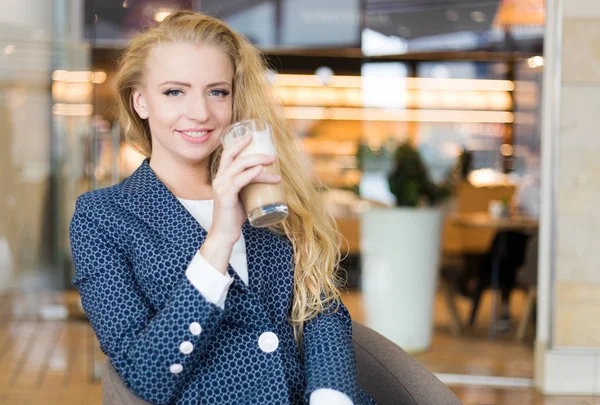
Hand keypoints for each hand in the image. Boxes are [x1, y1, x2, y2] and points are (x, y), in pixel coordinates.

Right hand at [200, 134, 281, 273]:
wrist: (225, 234)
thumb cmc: (235, 216)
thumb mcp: (242, 196)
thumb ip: (249, 186)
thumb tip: (268, 178)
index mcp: (221, 177)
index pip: (228, 154)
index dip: (238, 143)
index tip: (252, 135)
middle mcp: (219, 179)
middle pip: (234, 156)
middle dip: (253, 150)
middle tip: (272, 154)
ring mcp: (221, 187)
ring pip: (240, 167)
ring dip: (259, 161)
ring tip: (273, 162)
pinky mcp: (226, 197)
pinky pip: (239, 181)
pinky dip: (251, 173)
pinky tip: (261, 170)